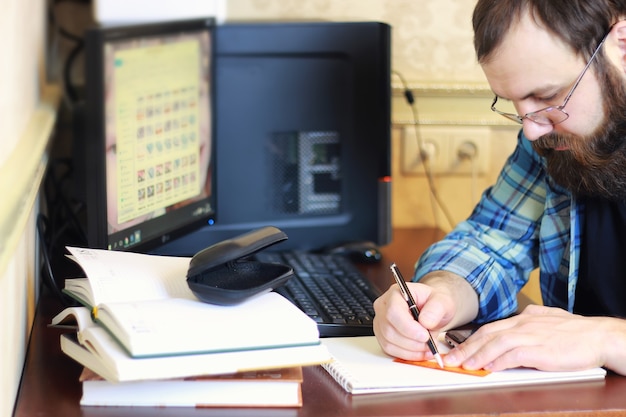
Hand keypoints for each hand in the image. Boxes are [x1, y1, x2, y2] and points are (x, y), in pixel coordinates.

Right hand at [373, 271, 476, 360]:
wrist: (432, 310)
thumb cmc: (434, 303)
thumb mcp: (442, 301)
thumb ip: (435, 309)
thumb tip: (426, 321)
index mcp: (396, 293)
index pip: (393, 311)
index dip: (408, 327)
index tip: (425, 335)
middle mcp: (384, 307)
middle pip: (389, 329)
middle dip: (412, 341)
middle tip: (430, 343)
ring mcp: (381, 322)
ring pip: (389, 342)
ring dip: (411, 350)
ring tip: (428, 347)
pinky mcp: (383, 336)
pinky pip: (390, 350)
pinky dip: (407, 355)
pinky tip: (420, 352)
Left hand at [444, 304, 625, 374]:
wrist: (601, 336)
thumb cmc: (578, 332)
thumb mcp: (549, 322)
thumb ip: (530, 326)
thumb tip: (514, 330)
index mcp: (525, 318)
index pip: (490, 328)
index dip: (471, 340)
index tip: (457, 350)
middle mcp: (524, 324)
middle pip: (487, 335)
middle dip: (465, 348)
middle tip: (449, 360)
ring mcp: (531, 335)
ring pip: (495, 343)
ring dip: (476, 355)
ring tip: (462, 366)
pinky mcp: (540, 349)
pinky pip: (512, 355)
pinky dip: (497, 361)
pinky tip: (486, 368)